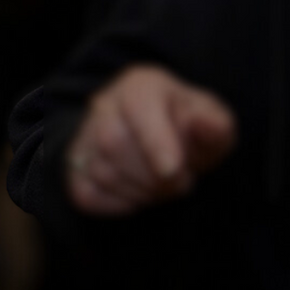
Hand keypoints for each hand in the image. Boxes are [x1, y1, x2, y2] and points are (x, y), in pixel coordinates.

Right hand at [66, 65, 235, 215]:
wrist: (161, 143)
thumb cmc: (189, 131)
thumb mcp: (215, 123)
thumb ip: (215, 126)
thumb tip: (206, 125)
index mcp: (141, 85)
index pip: (138, 107)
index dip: (154, 141)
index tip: (172, 171)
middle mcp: (105, 104)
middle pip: (112, 142)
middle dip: (153, 174)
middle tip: (181, 182)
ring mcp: (84, 135)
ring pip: (100, 171)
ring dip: (140, 191)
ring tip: (162, 186)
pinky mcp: (74, 166)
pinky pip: (86, 194)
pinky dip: (118, 204)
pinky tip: (137, 193)